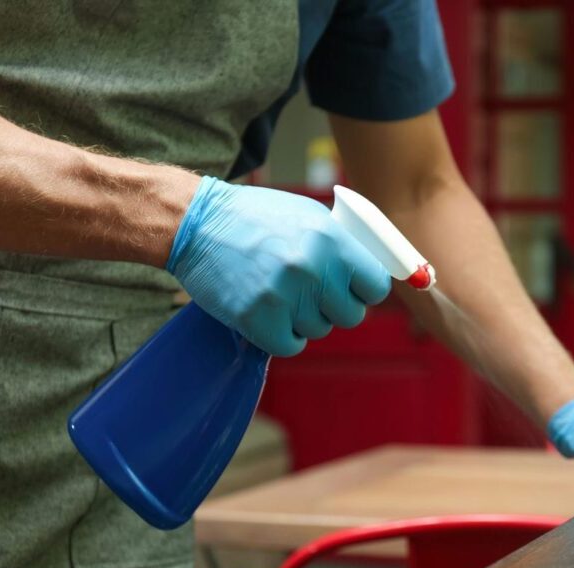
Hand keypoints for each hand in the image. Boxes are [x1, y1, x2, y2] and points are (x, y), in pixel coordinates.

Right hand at [166, 177, 391, 355]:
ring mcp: (284, 295)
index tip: (353, 289)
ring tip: (281, 292)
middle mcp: (312, 267)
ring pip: (319, 330)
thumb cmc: (257, 219)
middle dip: (334, 307)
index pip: (376, 286)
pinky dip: (282, 335)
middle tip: (311, 292)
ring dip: (304, 318)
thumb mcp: (308, 215)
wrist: (196, 223)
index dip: (366, 290)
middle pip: (351, 315)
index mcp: (331, 239)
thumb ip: (343, 245)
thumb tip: (376, 274)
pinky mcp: (257, 318)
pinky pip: (290, 345)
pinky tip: (270, 313)